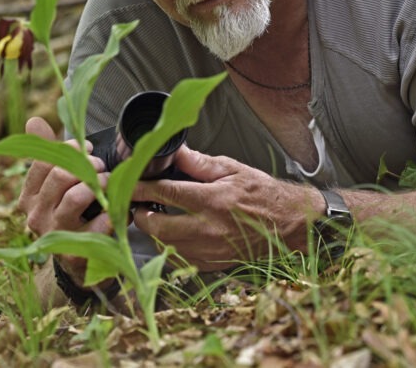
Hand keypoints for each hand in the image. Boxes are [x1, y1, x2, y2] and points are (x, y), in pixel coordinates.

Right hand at [16, 116, 110, 282]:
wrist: (77, 263)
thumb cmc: (69, 215)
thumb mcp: (55, 185)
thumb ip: (47, 153)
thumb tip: (34, 121)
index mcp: (28, 198)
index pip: (44, 161)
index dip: (69, 149)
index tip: (87, 148)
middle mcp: (36, 216)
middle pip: (61, 175)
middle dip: (88, 165)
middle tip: (101, 166)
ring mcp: (56, 234)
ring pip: (76, 196)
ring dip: (100, 184)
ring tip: (109, 184)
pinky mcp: (77, 252)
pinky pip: (100, 222)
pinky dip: (115, 212)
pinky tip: (119, 211)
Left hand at [130, 146, 319, 270]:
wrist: (290, 226)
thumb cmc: (263, 195)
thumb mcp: (233, 169)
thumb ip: (200, 163)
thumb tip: (175, 151)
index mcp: (213, 200)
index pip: (164, 193)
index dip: (140, 188)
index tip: (125, 184)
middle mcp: (209, 228)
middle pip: (157, 227)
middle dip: (140, 215)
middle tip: (138, 204)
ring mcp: (210, 250)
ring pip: (164, 246)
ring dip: (154, 232)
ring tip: (155, 217)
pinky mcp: (212, 265)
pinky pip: (179, 259)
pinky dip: (170, 246)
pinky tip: (174, 234)